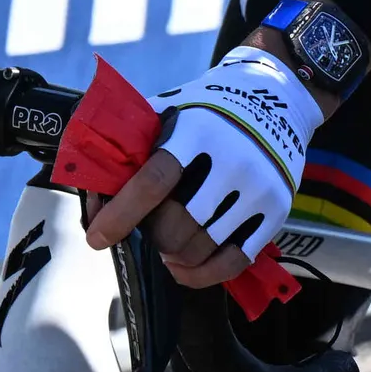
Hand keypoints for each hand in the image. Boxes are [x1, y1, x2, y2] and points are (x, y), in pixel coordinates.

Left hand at [81, 49, 313, 289]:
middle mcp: (232, 159)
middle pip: (175, 226)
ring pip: (200, 249)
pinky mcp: (276, 210)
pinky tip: (185, 268)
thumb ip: (130, 147)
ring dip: (174, 256)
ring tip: (168, 246)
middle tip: (150, 229)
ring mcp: (259, 187)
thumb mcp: (168, 110)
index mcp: (198, 131)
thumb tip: (94, 200)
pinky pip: (233, 262)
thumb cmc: (208, 109)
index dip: (120, 215)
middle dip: (152, 235)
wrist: (275, 96)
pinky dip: (202, 275)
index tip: (97, 238)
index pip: (153, 183)